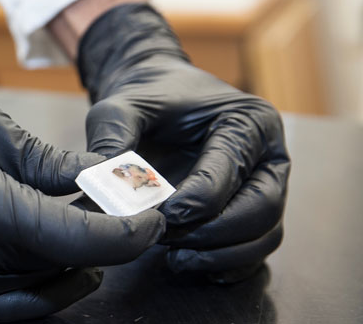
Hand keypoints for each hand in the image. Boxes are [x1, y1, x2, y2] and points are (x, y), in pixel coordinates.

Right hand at [0, 55, 165, 320]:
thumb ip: (46, 161)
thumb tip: (98, 178)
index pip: (75, 239)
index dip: (125, 233)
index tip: (153, 217)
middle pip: (65, 270)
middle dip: (108, 246)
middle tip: (129, 213)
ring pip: (43, 295)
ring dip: (81, 267)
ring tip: (97, 230)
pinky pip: (11, 305)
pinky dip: (46, 286)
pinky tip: (58, 255)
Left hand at [77, 4, 289, 282]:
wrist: (158, 104)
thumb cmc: (147, 102)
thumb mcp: (122, 107)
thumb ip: (112, 135)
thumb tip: (100, 180)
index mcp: (248, 120)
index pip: (234, 167)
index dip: (200, 198)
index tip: (164, 214)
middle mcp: (267, 155)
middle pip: (262, 208)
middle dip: (214, 232)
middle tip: (168, 239)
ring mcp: (266, 187)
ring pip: (264, 234)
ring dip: (221, 255)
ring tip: (175, 257)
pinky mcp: (253, 214)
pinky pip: (254, 250)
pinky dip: (226, 265)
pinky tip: (188, 263)